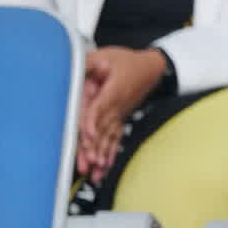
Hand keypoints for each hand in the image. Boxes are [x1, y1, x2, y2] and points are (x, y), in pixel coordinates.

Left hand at [77, 46, 168, 178]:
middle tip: (86, 164)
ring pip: (109, 138)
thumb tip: (74, 64)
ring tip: (95, 173)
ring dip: (102, 156)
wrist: (153, 68)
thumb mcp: (107, 54)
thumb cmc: (129, 61)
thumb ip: (89, 61)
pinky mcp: (121, 119)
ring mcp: (120, 115)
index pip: (100, 108)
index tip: (88, 135)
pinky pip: (115, 139)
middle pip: (103, 130)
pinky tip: (104, 167)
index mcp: (114, 91)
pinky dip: (110, 154)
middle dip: (94, 148)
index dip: (93, 121)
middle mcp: (118, 107)